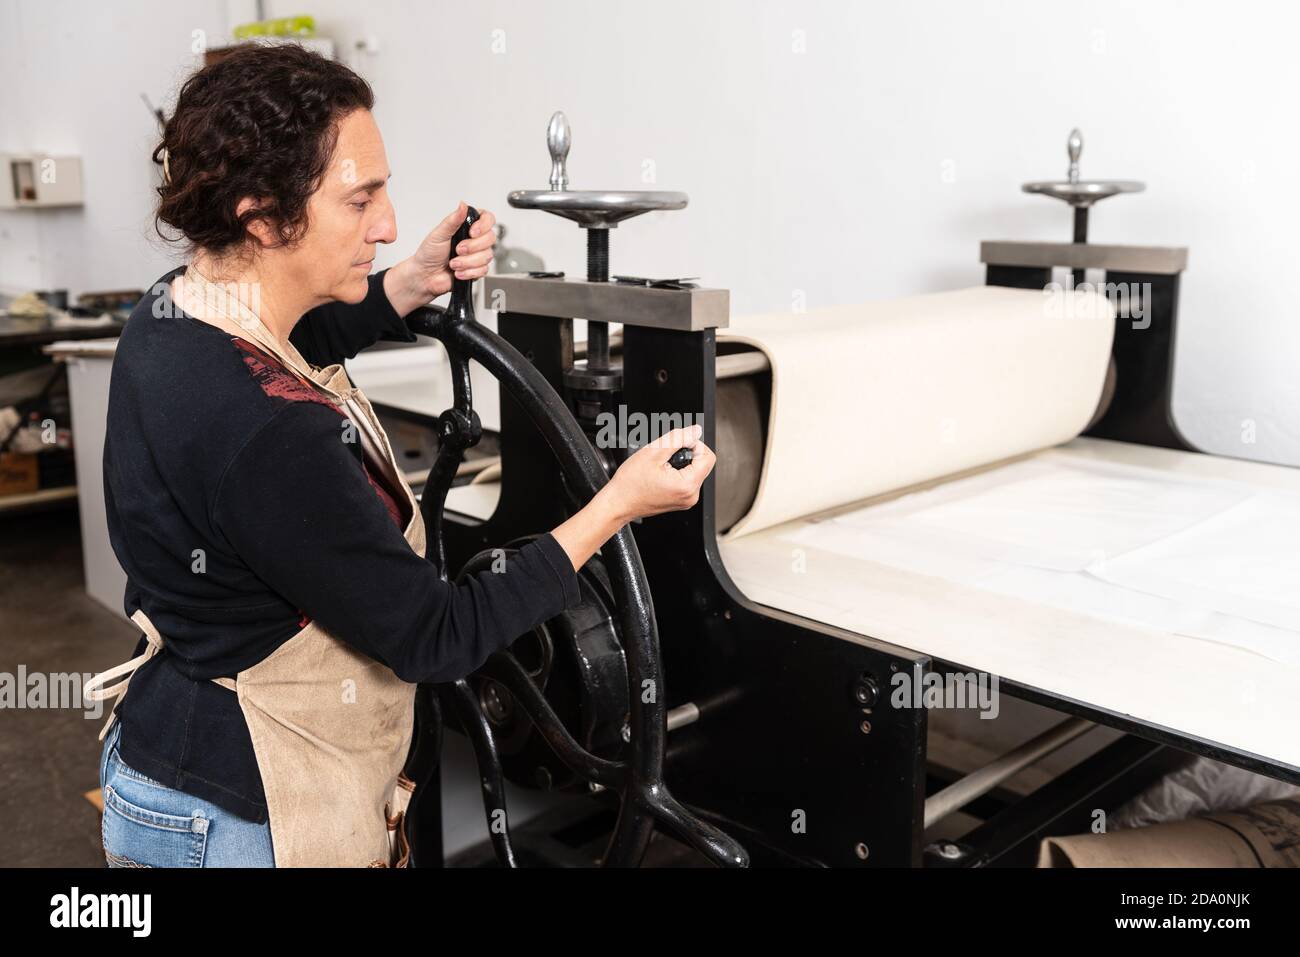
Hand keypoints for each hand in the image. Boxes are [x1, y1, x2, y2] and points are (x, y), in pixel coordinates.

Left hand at [384, 201, 496, 315]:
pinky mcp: (477, 269)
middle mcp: (474, 239)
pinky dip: (469, 272)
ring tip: (453, 263)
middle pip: (491, 238)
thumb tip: (462, 205)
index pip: (487, 218)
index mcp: (466, 226)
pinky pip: (483, 270)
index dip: (484, 225)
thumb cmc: (429, 254)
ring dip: (468, 262)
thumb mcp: (439, 234)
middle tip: (458, 249)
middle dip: (473, 247)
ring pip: (487, 256)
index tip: (472, 232)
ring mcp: (477, 255)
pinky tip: (458, 271)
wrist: (425, 275)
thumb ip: (453, 220)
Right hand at [549, 425, 715, 571]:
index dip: (694, 445)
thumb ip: (678, 438)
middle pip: (702, 464)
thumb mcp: (653, 452)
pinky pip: (687, 480)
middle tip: (665, 456)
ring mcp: (686, 500)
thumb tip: (695, 431)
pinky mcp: (681, 501)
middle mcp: (691, 496)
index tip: (677, 445)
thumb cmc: (630, 483)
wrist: (618, 503)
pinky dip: (677, 472)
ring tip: (660, 466)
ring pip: (694, 471)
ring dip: (680, 463)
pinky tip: (661, 474)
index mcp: (687, 485)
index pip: (707, 456)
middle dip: (686, 454)